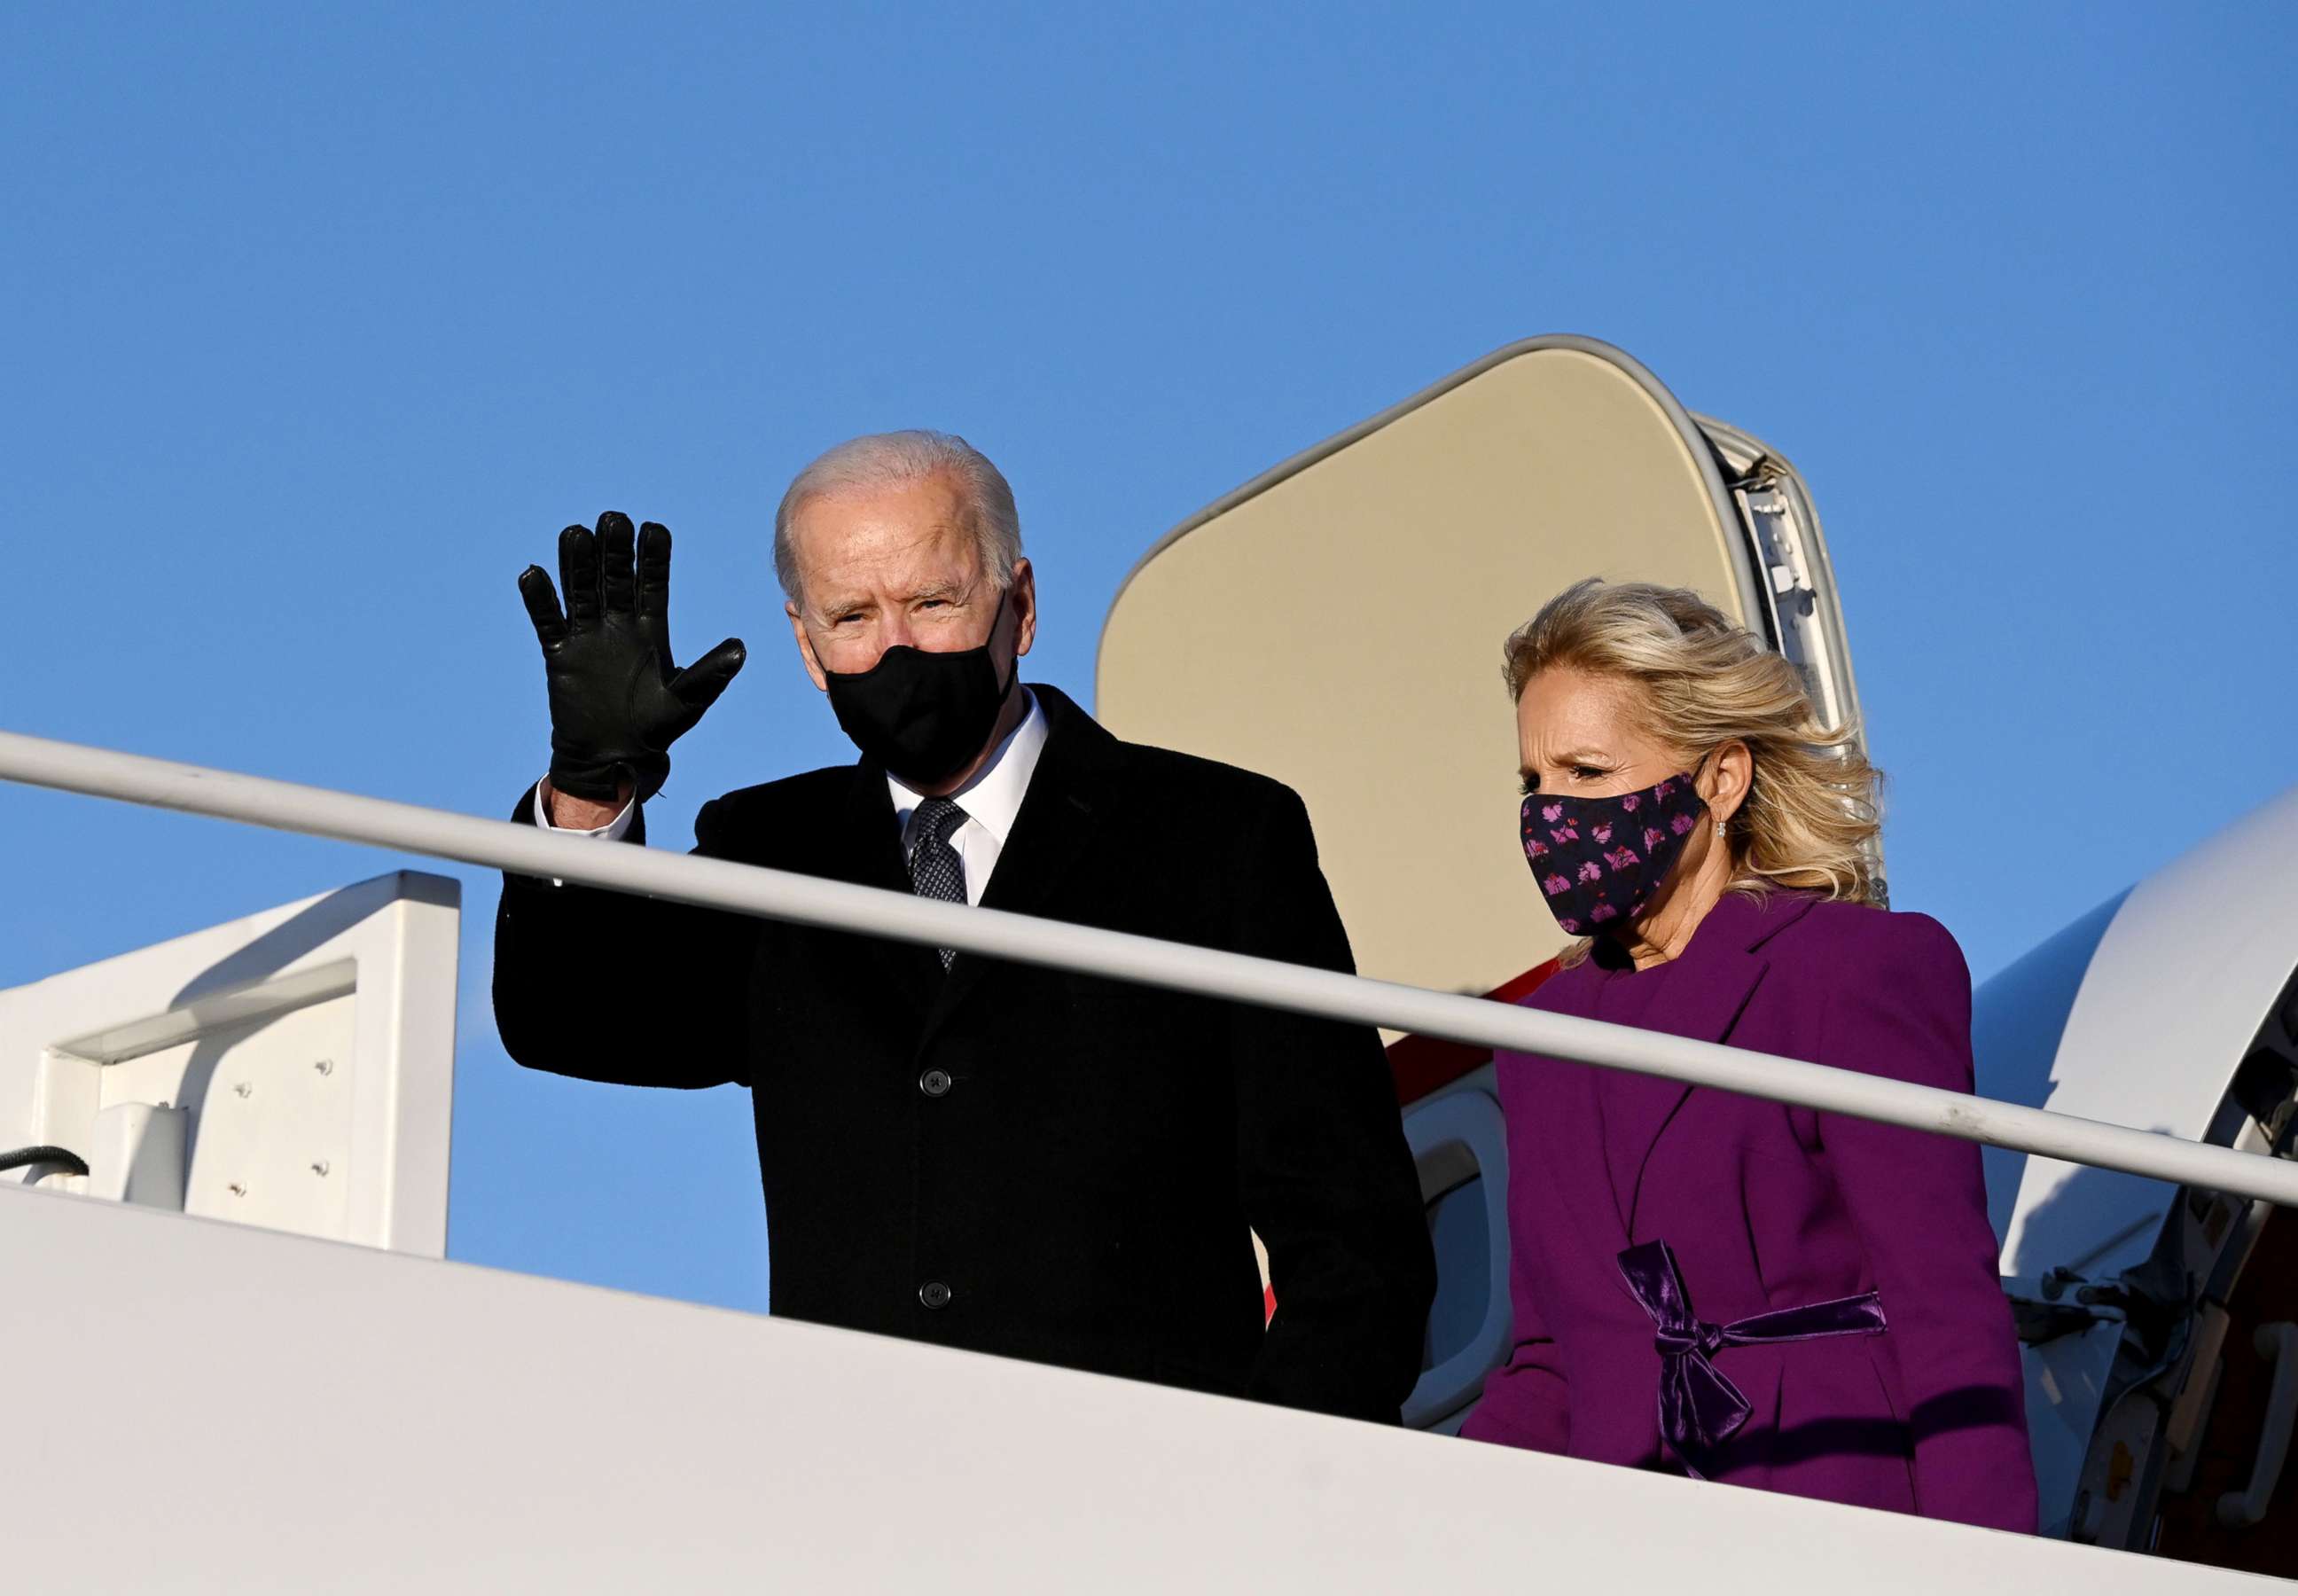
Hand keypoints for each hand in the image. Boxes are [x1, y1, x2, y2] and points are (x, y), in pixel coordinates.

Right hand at [518, 512, 745, 801]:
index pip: (652, 585)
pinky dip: (541, 601)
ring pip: (581, 591)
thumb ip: (709, 674)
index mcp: (650, 629)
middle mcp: (618, 625)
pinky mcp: (560, 653)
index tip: (654, 529)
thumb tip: (740, 649)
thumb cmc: (656, 729)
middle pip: (615, 579)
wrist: (614, 757)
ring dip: (576, 564)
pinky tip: (533, 575)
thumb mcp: (686, 701)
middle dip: (614, 551)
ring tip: (575, 533)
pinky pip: (549, 621)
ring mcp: (587, 636)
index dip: (652, 558)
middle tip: (614, 518)